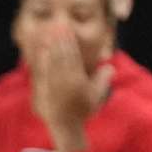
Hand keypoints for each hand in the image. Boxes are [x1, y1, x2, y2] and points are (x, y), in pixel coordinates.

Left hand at [31, 28, 111, 151]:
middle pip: (61, 56)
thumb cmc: (83, 110)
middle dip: (59, 40)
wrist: (65, 126)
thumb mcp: (96, 96)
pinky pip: (42, 71)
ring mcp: (52, 85)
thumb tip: (110, 66)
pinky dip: (42, 59)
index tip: (67, 30)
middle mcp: (64, 82)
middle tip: (57, 25)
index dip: (69, 42)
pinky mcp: (43, 88)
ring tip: (48, 33)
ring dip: (50, 46)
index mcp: (77, 82)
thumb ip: (102, 80)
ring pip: (50, 62)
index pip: (72, 57)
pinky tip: (42, 50)